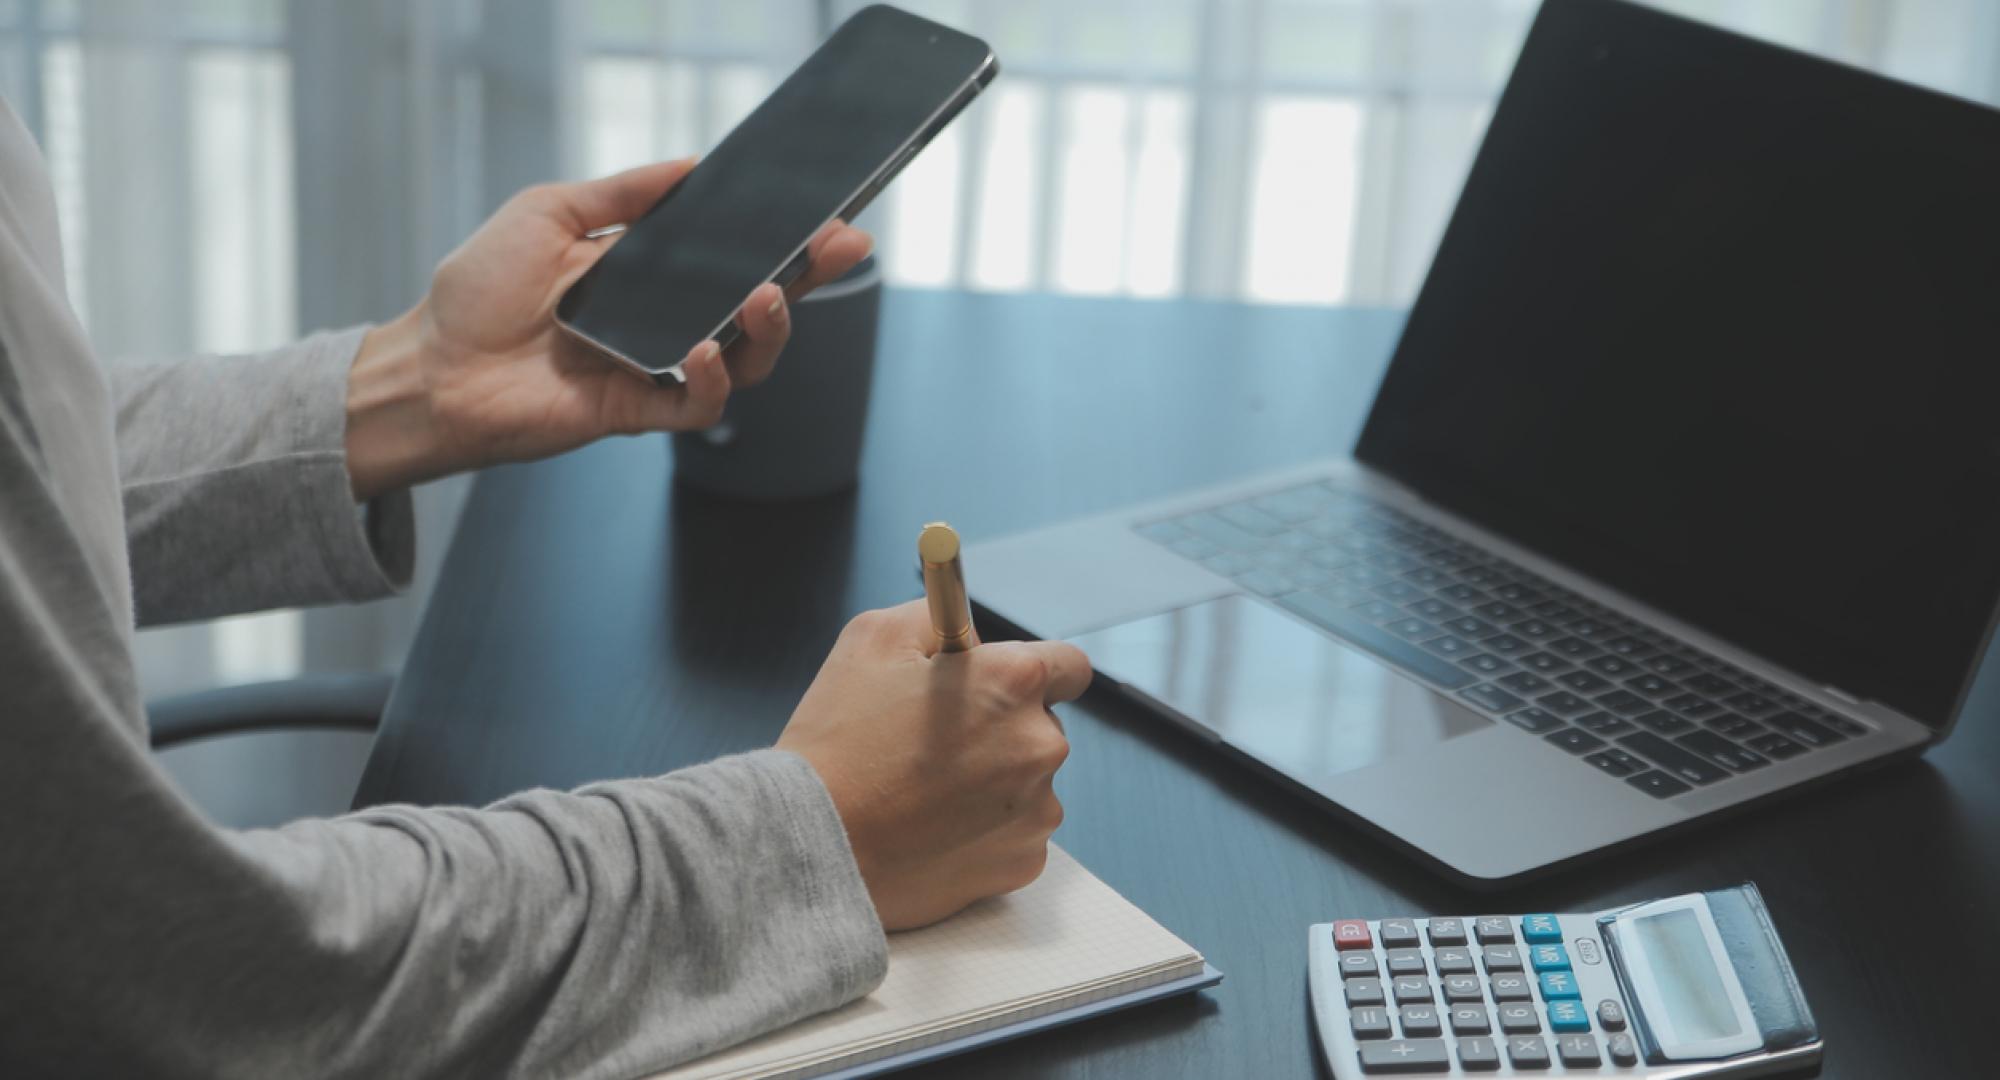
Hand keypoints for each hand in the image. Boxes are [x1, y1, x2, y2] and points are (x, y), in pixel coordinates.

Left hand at [343, 159, 873, 499]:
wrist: (432, 367)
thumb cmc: (479, 291)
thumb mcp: (549, 213)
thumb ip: (621, 194)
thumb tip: (689, 165)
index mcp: (649, 272)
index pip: (733, 254)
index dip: (786, 239)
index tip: (828, 218)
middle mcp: (663, 320)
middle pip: (757, 304)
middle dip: (806, 276)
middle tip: (836, 248)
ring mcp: (655, 368)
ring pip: (745, 359)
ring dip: (768, 328)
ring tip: (766, 296)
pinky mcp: (637, 412)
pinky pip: (697, 406)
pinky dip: (712, 380)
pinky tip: (704, 351)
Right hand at [776, 601, 1091, 930]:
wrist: (813, 844)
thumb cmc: (838, 738)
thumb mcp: (873, 637)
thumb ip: (938, 620)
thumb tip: (971, 635)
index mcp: (1014, 682)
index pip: (1069, 665)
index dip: (1033, 671)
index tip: (1003, 685)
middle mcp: (1041, 744)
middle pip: (1043, 725)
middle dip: (1003, 727)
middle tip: (939, 742)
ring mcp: (1038, 810)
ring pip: (1029, 782)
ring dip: (995, 781)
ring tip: (926, 791)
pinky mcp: (1024, 861)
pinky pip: (1016, 833)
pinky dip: (986, 830)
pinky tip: (934, 828)